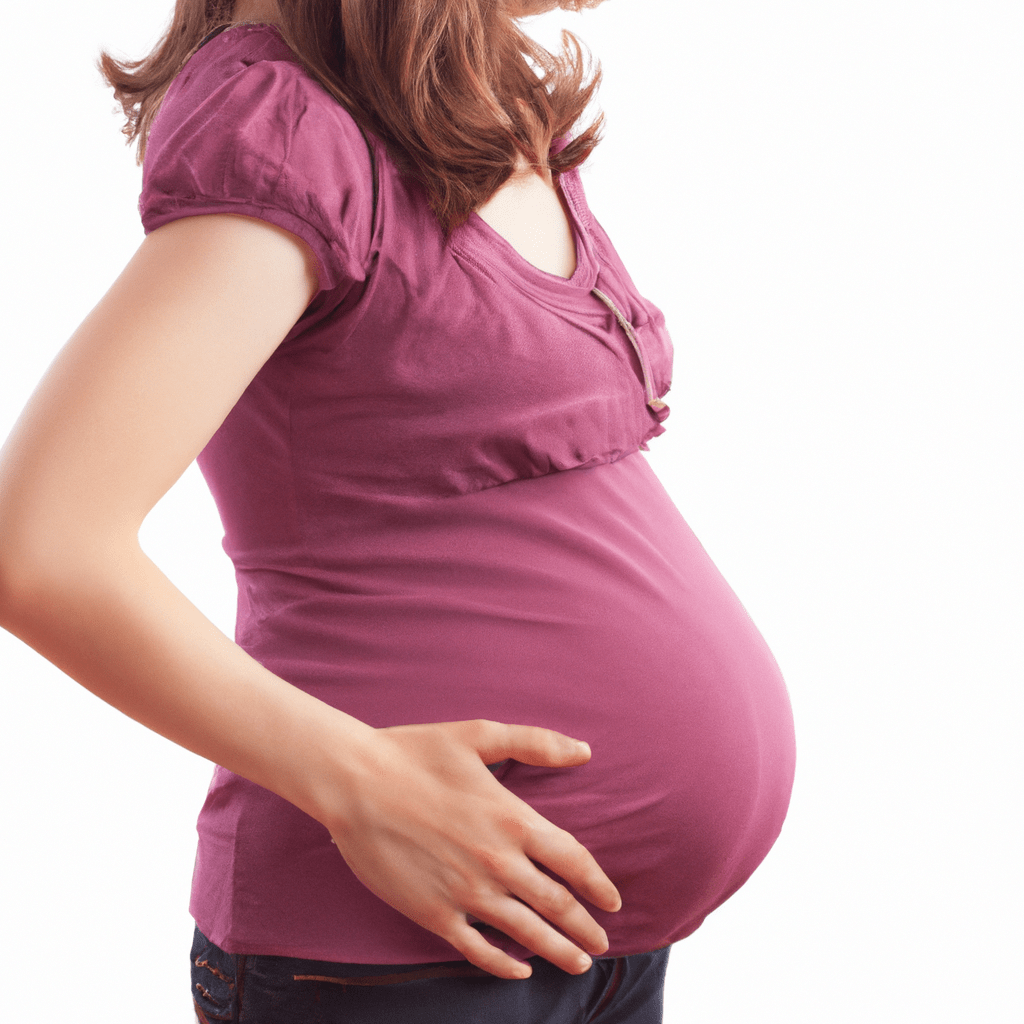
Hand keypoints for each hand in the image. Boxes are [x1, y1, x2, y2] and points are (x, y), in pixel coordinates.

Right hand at [323, 719, 621, 978]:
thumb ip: (536, 743)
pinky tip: (518, 969)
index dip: (598, 884)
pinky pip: (477, 949)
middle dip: (584, 928)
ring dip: (557, 951)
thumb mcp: (480, 735)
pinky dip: (503, 965)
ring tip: (577, 963)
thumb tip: (585, 750)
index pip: (573, 861)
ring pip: (526, 933)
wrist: (354, 781)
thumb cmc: (416, 752)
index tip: (614, 902)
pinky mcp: (433, 912)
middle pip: (556, 904)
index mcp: (513, 819)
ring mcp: (466, 892)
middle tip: (601, 944)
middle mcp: (497, 862)